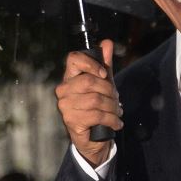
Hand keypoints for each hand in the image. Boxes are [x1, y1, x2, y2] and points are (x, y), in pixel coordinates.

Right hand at [54, 41, 120, 167]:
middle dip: (109, 90)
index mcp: (69, 78)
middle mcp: (63, 91)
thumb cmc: (96, 107)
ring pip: (96, 100)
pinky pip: (97, 115)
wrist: (92, 138)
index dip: (91, 63)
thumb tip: (107, 42)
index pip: (74, 59)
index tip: (105, 73)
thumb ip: (104, 64)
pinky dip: (112, 119)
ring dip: (112, 107)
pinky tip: (117, 123)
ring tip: (117, 112)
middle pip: (89, 81)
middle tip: (116, 99)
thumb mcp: (103, 84)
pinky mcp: (71, 121)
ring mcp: (65, 106)